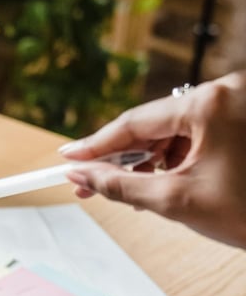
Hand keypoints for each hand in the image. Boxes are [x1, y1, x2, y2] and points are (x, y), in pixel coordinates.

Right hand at [61, 71, 245, 247]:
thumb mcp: (174, 201)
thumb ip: (119, 185)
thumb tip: (81, 177)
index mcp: (210, 104)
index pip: (134, 122)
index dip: (95, 146)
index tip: (67, 159)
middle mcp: (224, 95)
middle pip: (151, 125)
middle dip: (118, 158)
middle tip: (86, 183)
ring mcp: (234, 107)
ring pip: (170, 132)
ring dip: (143, 161)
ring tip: (123, 191)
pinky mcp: (238, 122)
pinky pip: (191, 137)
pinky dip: (169, 160)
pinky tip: (153, 183)